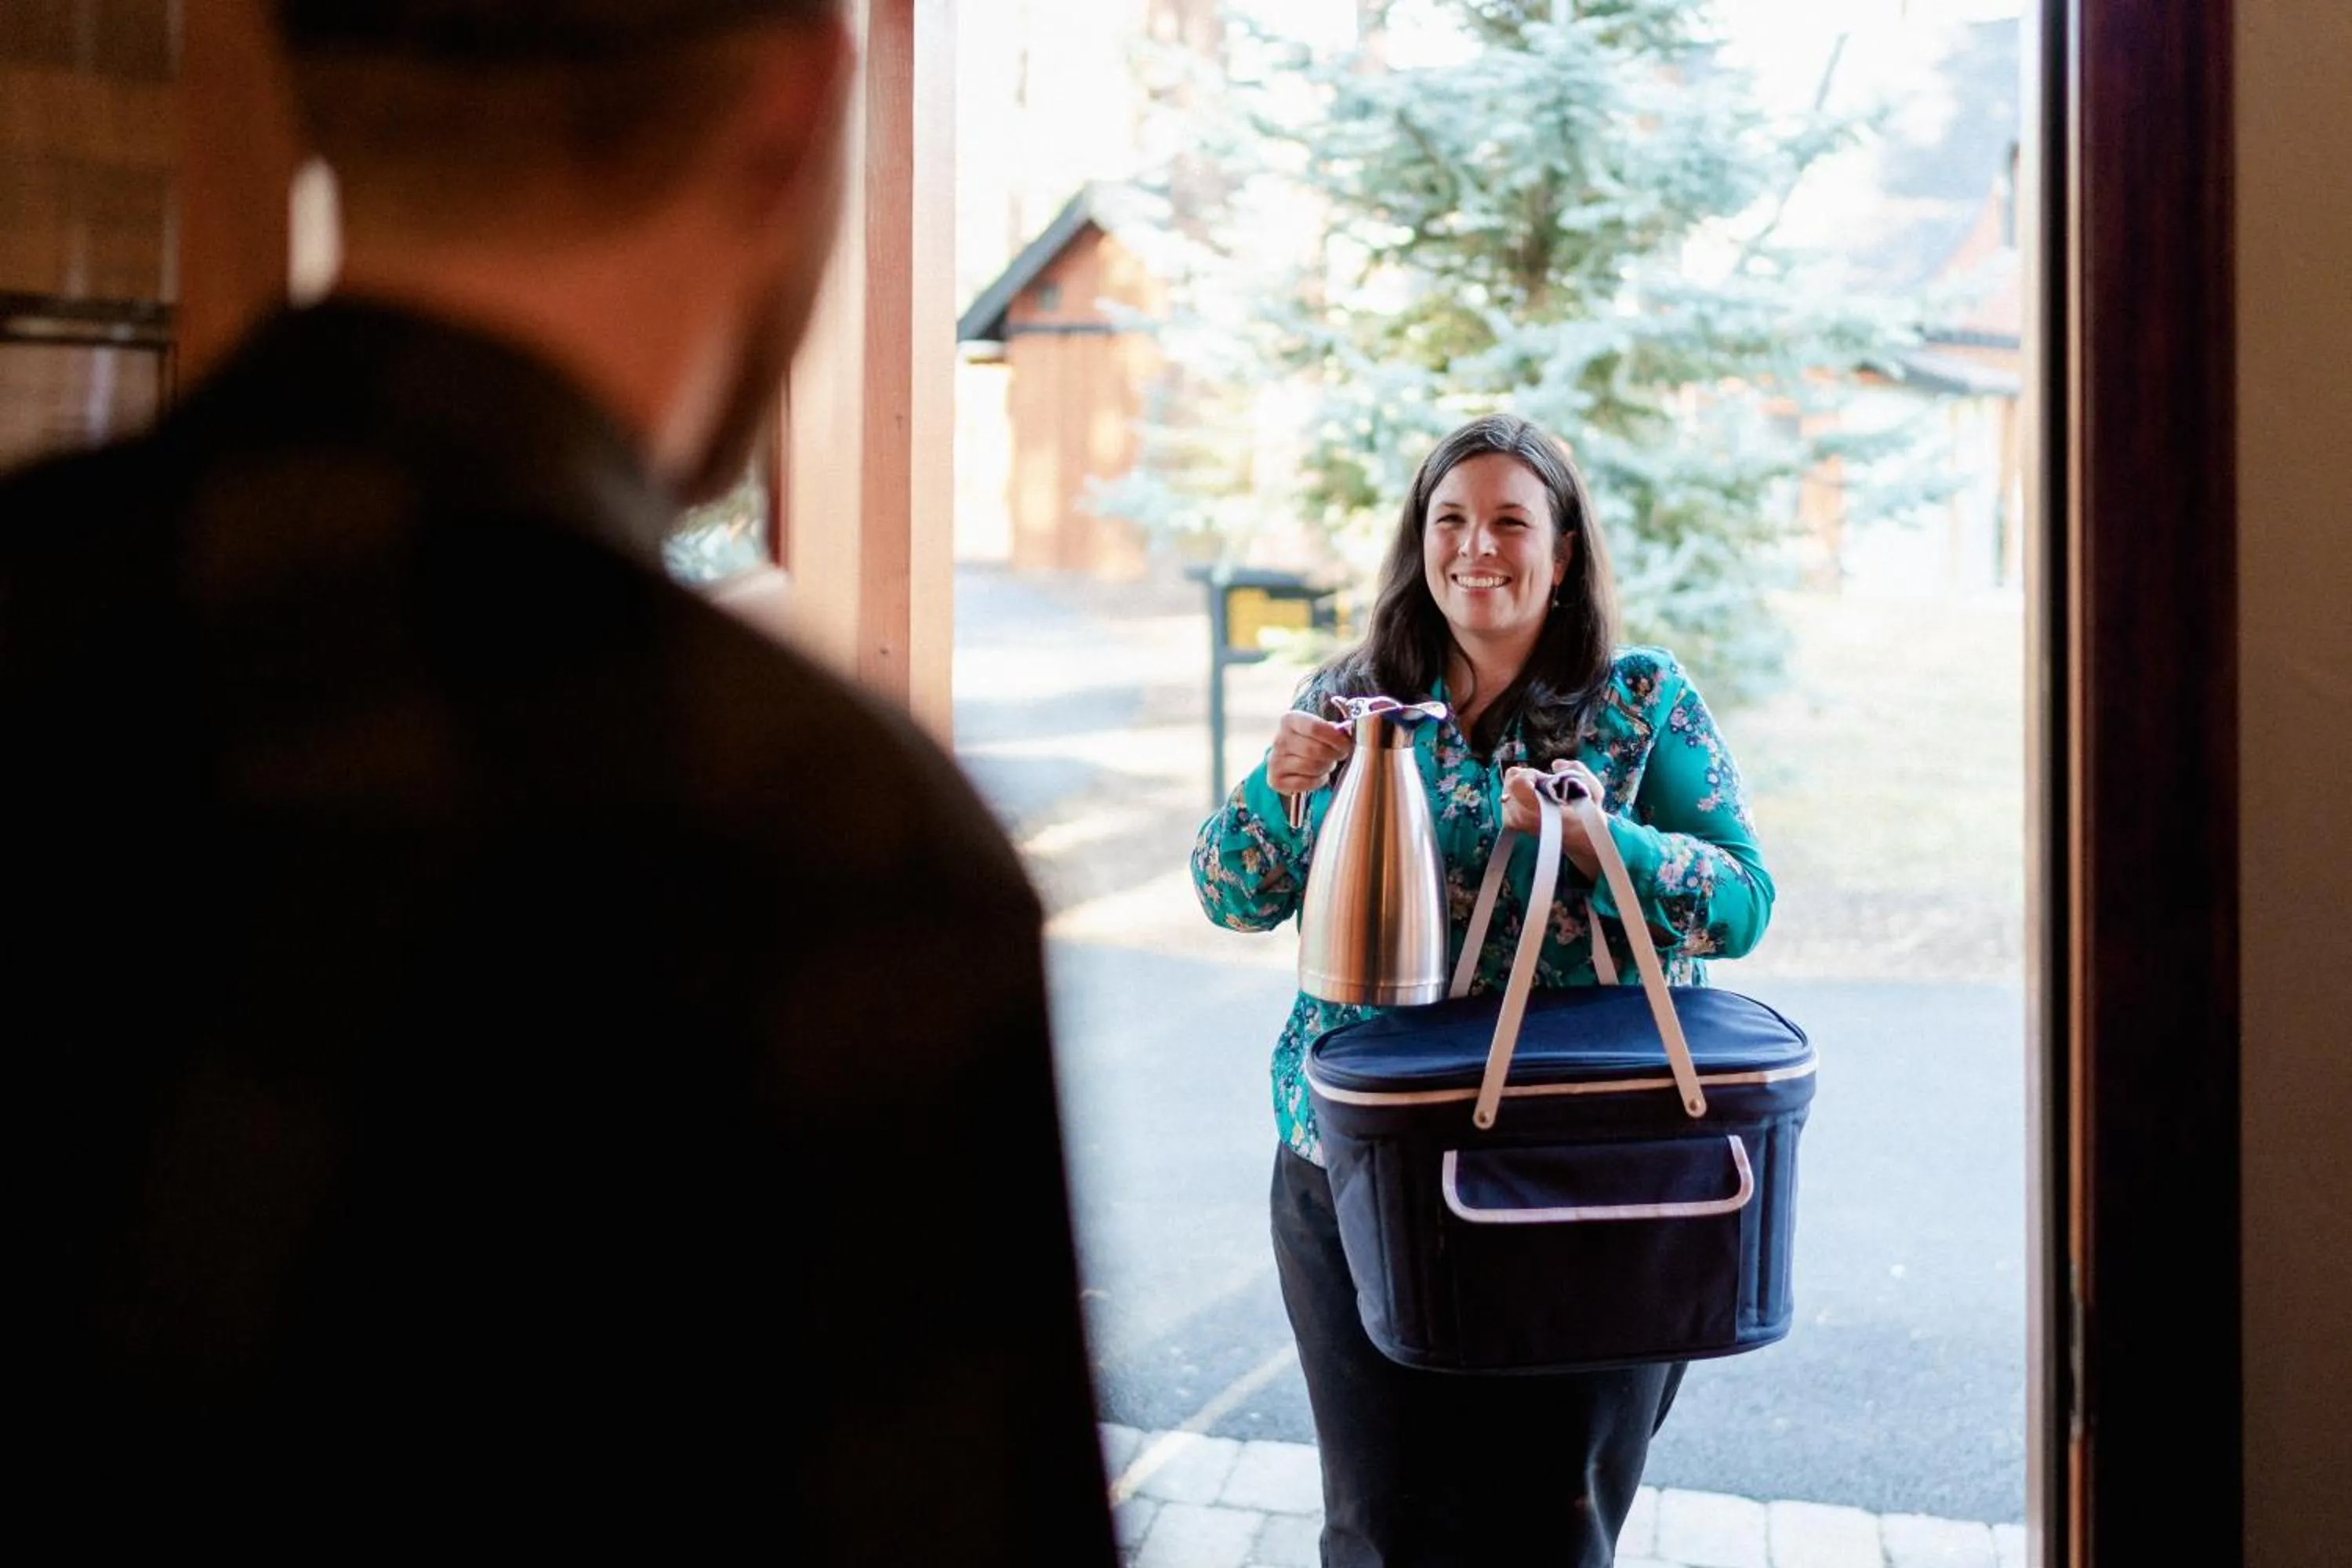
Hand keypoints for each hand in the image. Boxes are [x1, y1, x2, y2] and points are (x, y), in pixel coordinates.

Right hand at [1267, 711, 1352, 796]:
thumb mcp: (1318, 727)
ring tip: (1328, 764)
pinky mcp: (1276, 780)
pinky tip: (1319, 775)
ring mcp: (1275, 761)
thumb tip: (1346, 734)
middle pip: (1314, 749)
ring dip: (1326, 767)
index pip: (1314, 727)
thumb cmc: (1309, 740)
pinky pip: (1306, 783)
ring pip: (1312, 767)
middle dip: (1333, 755)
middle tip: (1339, 755)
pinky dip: (1319, 780)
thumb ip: (1333, 729)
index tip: (1346, 745)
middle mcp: (1279, 739)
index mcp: (1290, 720)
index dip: (1335, 738)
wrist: (1288, 758)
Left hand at [1502, 759, 1607, 877]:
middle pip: (1510, 780)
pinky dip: (1519, 794)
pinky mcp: (1511, 823)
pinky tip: (1535, 800)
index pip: (1518, 782)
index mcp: (1539, 812)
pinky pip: (1508, 797)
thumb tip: (1555, 764)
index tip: (1547, 779)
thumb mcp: (1593, 792)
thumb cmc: (1587, 819)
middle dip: (1527, 777)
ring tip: (1542, 794)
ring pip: (1508, 787)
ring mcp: (1514, 822)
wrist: (1580, 842)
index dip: (1532, 774)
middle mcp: (1521, 818)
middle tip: (1545, 785)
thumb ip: (1576, 771)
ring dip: (1523, 785)